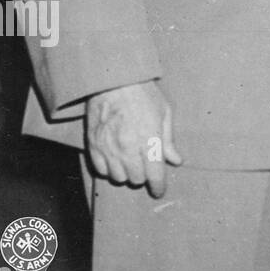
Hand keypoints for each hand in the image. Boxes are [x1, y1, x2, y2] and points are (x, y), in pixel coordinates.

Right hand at [85, 80, 181, 197]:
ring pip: (118, 178)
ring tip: (130, 161)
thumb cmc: (143, 94)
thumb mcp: (164, 112)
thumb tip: (176, 160)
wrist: (113, 80)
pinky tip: (115, 159)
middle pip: (136, 179)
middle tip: (146, 166)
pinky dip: (109, 169)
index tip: (159, 190)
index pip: (155, 175)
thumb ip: (169, 140)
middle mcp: (128, 148)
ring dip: (126, 173)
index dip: (158, 186)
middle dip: (144, 176)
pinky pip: (101, 170)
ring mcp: (108, 148)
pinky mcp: (93, 145)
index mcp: (149, 140)